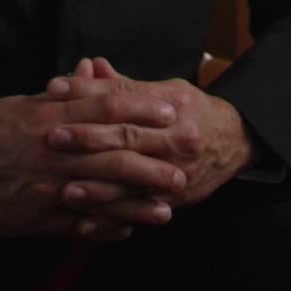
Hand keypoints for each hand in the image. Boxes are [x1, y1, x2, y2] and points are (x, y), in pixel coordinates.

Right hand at [0, 81, 186, 240]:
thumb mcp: (19, 105)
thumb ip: (59, 96)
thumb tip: (90, 73)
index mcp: (49, 118)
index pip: (105, 108)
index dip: (141, 110)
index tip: (170, 111)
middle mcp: (53, 151)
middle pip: (113, 153)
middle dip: (154, 158)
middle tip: (187, 161)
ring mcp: (46, 187)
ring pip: (102, 194)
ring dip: (138, 201)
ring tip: (169, 205)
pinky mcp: (36, 217)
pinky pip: (78, 224)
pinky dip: (104, 227)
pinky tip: (128, 229)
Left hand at [44, 57, 255, 213]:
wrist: (236, 142)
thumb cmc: (193, 112)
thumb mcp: (166, 89)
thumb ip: (125, 85)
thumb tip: (90, 66)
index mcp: (171, 104)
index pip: (124, 95)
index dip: (88, 92)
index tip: (55, 89)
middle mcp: (176, 137)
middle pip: (128, 136)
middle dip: (88, 138)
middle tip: (54, 137)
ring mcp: (177, 170)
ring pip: (133, 180)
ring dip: (98, 187)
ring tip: (66, 188)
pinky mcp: (175, 198)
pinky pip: (139, 212)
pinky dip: (112, 219)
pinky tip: (84, 223)